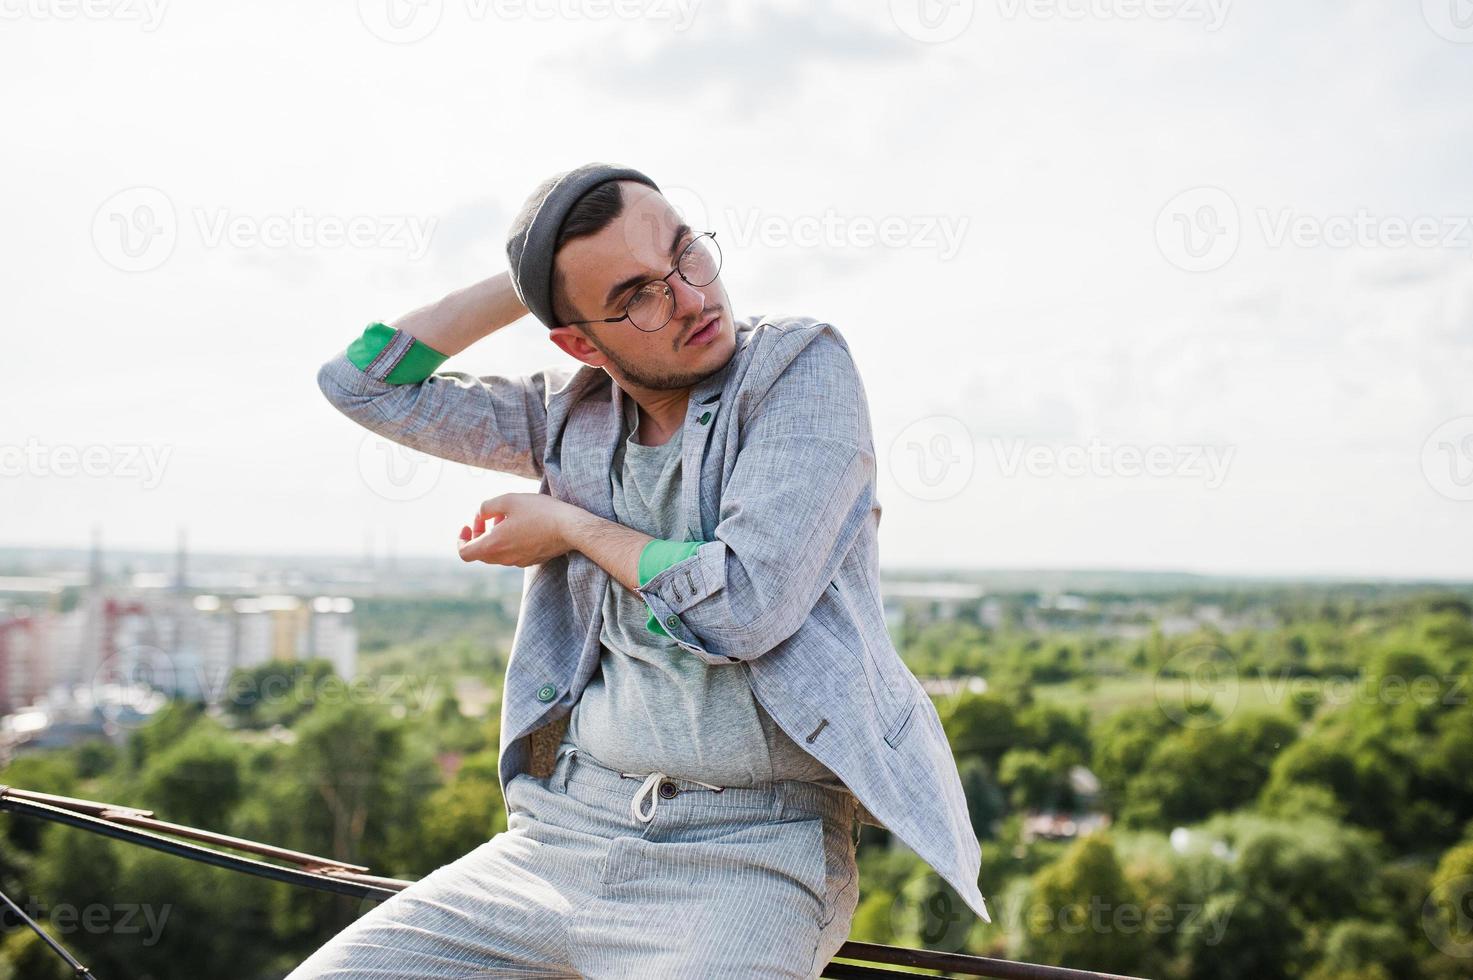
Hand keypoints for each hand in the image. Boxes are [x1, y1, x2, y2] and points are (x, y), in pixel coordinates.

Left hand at [457, 492, 576, 567]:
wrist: (570, 528)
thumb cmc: (539, 512)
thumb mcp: (508, 500)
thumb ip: (486, 507)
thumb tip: (479, 515)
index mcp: (493, 546)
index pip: (465, 553)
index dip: (461, 540)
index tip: (467, 526)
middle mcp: (503, 558)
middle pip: (481, 553)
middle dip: (479, 535)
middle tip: (488, 517)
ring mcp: (518, 561)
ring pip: (497, 553)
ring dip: (495, 537)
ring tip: (507, 517)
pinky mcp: (531, 560)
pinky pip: (512, 554)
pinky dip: (509, 541)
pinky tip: (522, 525)